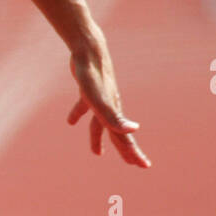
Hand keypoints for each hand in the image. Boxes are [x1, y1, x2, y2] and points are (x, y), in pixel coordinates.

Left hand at [67, 47, 150, 167]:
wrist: (88, 48)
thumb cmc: (92, 76)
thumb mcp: (99, 100)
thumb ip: (113, 118)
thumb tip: (134, 130)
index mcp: (113, 113)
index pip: (125, 138)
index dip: (133, 153)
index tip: (144, 166)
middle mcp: (109, 107)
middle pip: (117, 134)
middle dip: (125, 151)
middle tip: (134, 165)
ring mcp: (99, 98)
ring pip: (100, 124)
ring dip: (99, 138)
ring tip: (97, 154)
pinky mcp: (87, 90)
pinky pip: (84, 107)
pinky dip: (79, 115)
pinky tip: (70, 122)